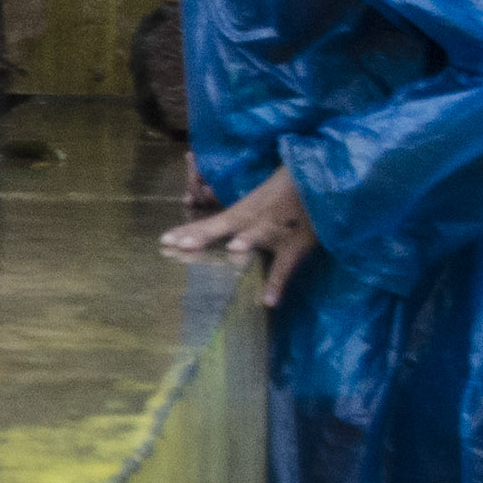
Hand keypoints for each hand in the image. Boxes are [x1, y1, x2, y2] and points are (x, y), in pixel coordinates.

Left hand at [161, 164, 316, 305]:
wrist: (319, 181)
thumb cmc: (288, 190)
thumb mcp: (260, 200)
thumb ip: (241, 216)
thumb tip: (222, 235)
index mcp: (244, 210)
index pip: (211, 221)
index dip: (189, 230)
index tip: (164, 240)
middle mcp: (254, 220)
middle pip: (224, 226)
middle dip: (203, 235)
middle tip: (180, 244)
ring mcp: (275, 231)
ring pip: (258, 235)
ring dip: (246, 241)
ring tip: (234, 249)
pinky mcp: (295, 244)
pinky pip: (286, 266)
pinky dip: (278, 283)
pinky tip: (268, 301)